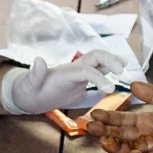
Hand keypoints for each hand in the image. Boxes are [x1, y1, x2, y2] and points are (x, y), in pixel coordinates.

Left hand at [1, 50, 127, 114]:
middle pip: (96, 57)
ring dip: (112, 63)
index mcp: (65, 72)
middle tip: (123, 70)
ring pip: (99, 64)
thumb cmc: (27, 90)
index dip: (99, 77)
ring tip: (126, 67)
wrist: (27, 95)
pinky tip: (117, 81)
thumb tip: (38, 60)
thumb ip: (35, 74)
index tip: (109, 88)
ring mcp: (78, 75)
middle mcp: (74, 70)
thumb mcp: (29, 85)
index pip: (87, 70)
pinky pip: (97, 76)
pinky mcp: (80, 84)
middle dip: (110, 60)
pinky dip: (108, 76)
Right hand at [86, 82, 152, 152]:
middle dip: (105, 131)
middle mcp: (146, 136)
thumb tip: (133, 84)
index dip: (109, 117)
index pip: (122, 120)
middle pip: (120, 135)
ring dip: (115, 147)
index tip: (95, 113)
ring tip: (103, 142)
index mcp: (146, 121)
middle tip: (90, 127)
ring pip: (129, 149)